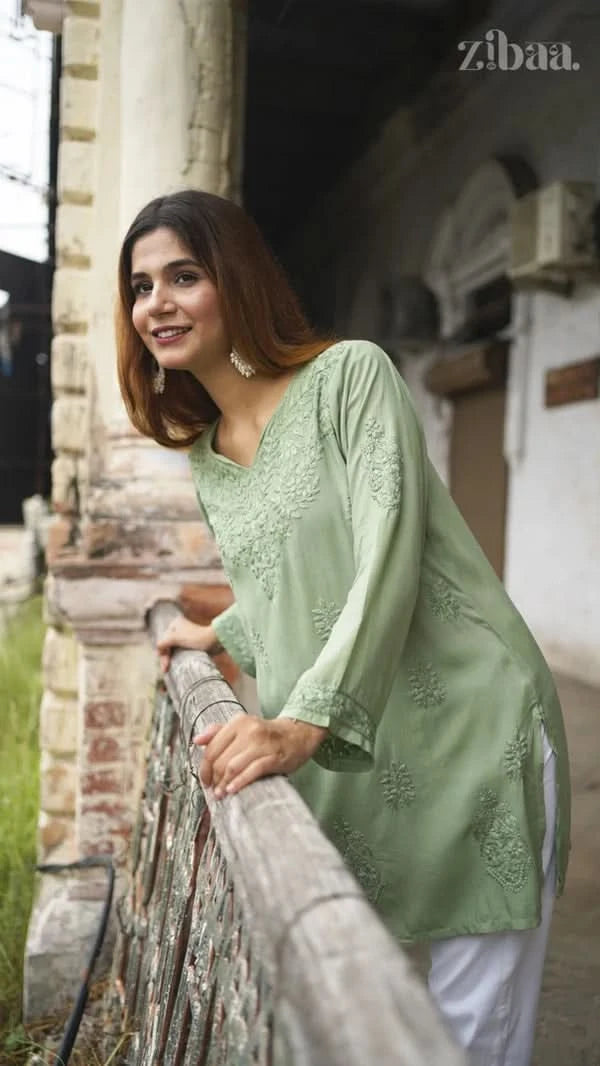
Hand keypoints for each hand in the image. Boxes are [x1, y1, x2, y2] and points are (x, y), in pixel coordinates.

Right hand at [156, 617, 222, 672]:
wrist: (216, 640)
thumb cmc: (196, 637)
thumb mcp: (175, 638)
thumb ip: (163, 642)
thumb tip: (157, 647)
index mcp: (174, 624)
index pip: (163, 641)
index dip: (163, 654)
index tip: (165, 666)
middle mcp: (178, 629)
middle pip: (168, 646)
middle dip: (166, 658)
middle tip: (165, 670)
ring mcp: (185, 637)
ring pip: (174, 650)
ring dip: (171, 659)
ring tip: (168, 670)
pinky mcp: (192, 644)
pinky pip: (181, 652)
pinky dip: (177, 659)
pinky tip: (175, 666)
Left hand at [193, 715, 327, 797]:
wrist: (298, 734)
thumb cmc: (267, 734)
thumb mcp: (242, 727)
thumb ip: (218, 732)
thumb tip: (197, 740)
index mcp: (238, 722)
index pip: (212, 748)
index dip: (204, 767)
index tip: (205, 780)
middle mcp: (249, 730)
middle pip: (221, 760)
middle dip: (214, 779)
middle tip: (214, 791)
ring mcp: (262, 743)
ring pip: (233, 766)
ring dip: (223, 784)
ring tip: (221, 794)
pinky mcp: (274, 757)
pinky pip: (252, 771)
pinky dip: (240, 782)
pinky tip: (233, 790)